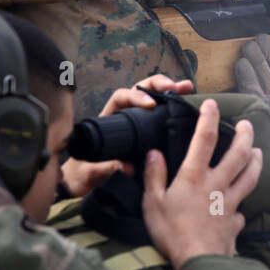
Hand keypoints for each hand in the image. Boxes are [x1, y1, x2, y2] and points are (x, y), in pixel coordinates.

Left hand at [60, 74, 195, 197]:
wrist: (82, 183)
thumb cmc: (82, 173)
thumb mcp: (91, 171)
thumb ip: (107, 167)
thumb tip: (128, 166)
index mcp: (107, 118)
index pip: (122, 97)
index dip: (136, 96)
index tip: (151, 104)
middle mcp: (122, 116)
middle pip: (141, 91)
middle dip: (159, 85)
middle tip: (176, 87)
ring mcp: (134, 123)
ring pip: (153, 100)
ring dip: (170, 92)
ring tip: (188, 88)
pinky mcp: (145, 134)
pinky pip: (159, 116)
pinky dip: (173, 108)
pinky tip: (187, 106)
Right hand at [140, 98, 262, 269]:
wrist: (199, 260)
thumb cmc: (172, 232)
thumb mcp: (153, 203)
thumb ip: (154, 176)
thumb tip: (154, 153)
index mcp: (194, 176)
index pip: (205, 138)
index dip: (209, 118)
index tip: (212, 103)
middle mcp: (217, 184)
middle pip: (239, 153)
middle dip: (245, 135)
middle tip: (248, 124)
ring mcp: (230, 202)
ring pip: (250, 176)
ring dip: (256, 161)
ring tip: (259, 151)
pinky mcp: (236, 220)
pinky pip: (243, 208)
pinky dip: (242, 203)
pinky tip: (241, 206)